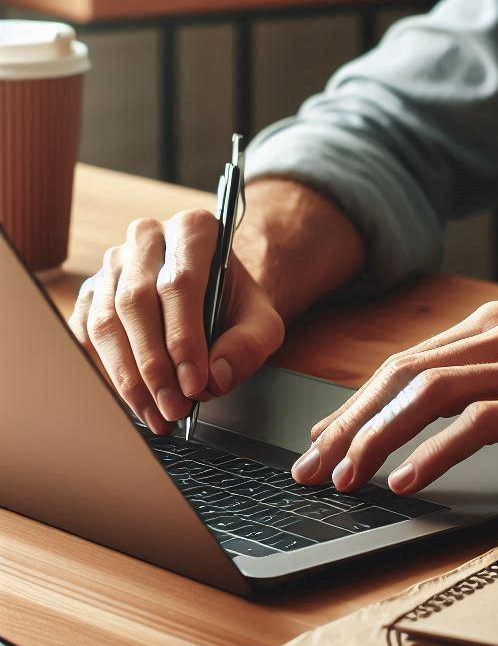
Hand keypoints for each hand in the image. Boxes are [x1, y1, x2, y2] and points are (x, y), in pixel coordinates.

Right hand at [70, 210, 284, 433]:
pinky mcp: (91, 293)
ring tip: (156, 414)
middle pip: (136, 303)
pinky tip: (130, 401)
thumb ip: (251, 344)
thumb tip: (217, 376)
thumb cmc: (237, 304)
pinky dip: (105, 372)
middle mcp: (147, 239)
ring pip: (106, 321)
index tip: (194, 383)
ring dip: (128, 376)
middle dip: (154, 365)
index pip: (179, 284)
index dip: (184, 339)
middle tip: (173, 407)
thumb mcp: (263, 320)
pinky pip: (85, 335)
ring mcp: (113, 264)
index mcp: (192, 230)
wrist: (216, 293)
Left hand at [290, 301, 497, 494]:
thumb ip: (491, 389)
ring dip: (377, 438)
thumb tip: (426, 429)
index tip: (324, 441)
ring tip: (346, 478)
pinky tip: (408, 481)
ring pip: (429, 394)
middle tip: (314, 468)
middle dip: (349, 424)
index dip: (357, 404)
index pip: (407, 363)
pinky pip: (478, 423)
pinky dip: (434, 452)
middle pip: (403, 375)